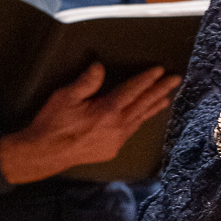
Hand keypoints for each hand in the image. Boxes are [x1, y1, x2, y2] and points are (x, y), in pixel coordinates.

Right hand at [0, 63, 178, 183]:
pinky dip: (140, 121)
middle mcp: (117, 126)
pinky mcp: (111, 149)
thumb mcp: (65, 97)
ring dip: (153, 106)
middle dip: (160, 90)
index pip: (133, 90)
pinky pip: (131, 131)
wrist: (44, 154)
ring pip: (140, 119)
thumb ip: (86, 82)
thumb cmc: (52, 123)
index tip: (161, 70)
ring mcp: (116, 140)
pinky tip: (143, 117)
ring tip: (167, 98)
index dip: (147, 79)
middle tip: (176, 79)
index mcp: (107, 110)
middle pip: (143, 104)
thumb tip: (100, 66)